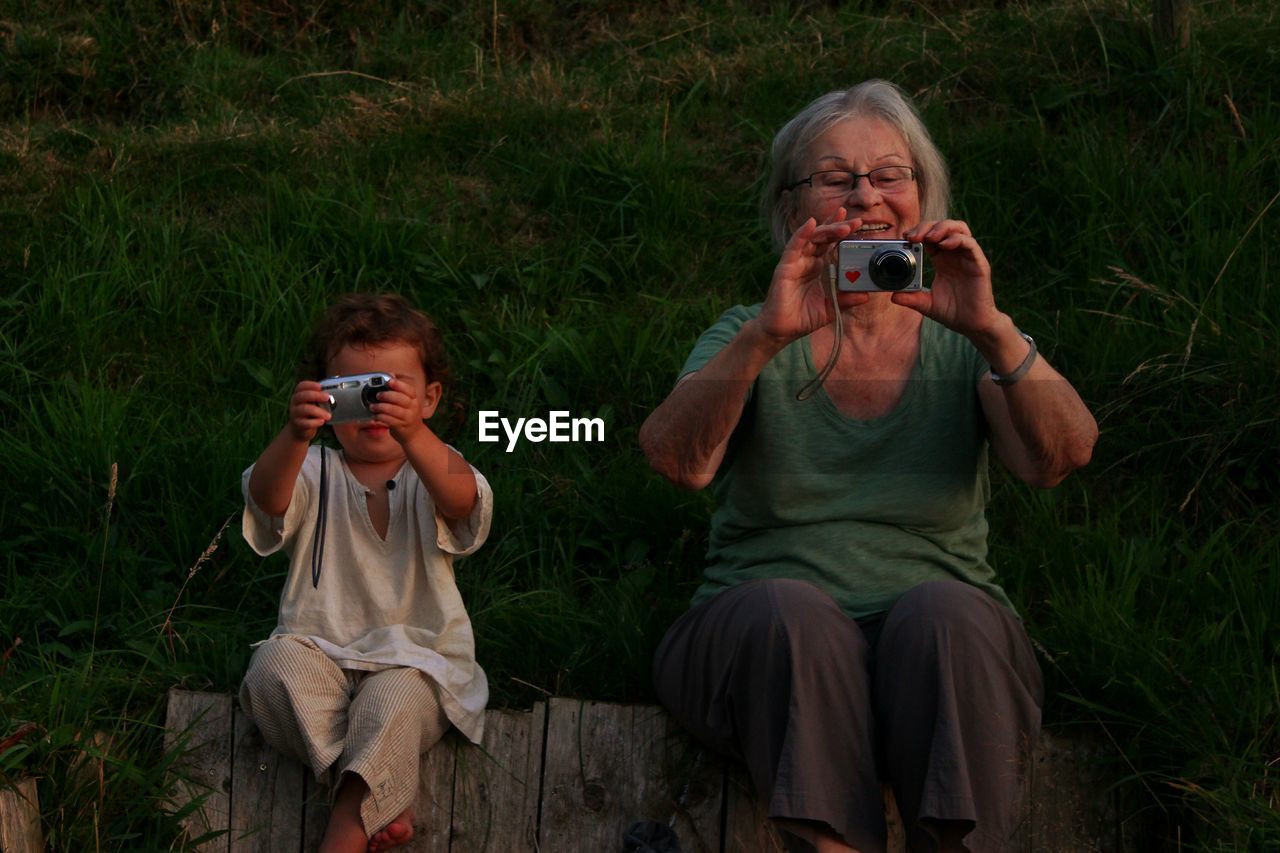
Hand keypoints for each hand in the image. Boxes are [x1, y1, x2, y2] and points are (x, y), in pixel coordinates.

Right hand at [287, 380, 330, 441]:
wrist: (300, 430)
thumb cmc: (311, 413)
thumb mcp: (313, 403)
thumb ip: (320, 398)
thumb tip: (335, 394)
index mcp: (299, 394)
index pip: (301, 386)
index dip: (310, 385)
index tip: (320, 386)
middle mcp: (295, 403)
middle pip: (302, 396)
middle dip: (316, 395)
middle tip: (327, 397)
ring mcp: (295, 414)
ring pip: (304, 409)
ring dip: (318, 411)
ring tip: (329, 415)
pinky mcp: (298, 424)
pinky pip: (305, 423)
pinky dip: (314, 422)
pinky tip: (322, 422)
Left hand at [369, 377, 427, 443]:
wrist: (414, 434)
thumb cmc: (406, 414)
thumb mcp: (406, 402)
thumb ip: (398, 391)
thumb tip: (390, 374)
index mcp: (414, 399)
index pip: (409, 390)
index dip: (399, 385)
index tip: (389, 381)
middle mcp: (413, 407)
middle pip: (400, 399)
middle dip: (387, 396)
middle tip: (378, 395)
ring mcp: (408, 417)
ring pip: (393, 410)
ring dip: (380, 407)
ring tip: (373, 407)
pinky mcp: (402, 426)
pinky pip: (390, 420)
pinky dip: (381, 417)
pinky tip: (376, 416)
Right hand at [757, 209, 869, 344]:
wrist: (782, 331)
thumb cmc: (803, 318)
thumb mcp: (830, 307)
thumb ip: (846, 299)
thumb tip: (865, 295)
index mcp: (818, 267)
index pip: (831, 244)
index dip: (843, 232)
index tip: (859, 224)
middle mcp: (807, 261)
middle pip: (824, 237)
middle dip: (839, 226)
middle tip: (857, 221)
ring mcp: (796, 262)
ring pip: (812, 238)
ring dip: (827, 229)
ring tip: (843, 226)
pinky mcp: (785, 267)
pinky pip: (794, 246)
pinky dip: (802, 234)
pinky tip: (811, 224)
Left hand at [894, 220, 1002, 337]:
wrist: (972, 325)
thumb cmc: (952, 312)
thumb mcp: (927, 304)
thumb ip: (912, 299)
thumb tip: (893, 296)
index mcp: (942, 260)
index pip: (931, 236)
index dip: (919, 232)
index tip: (904, 237)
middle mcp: (955, 255)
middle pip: (943, 227)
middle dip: (927, 227)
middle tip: (912, 236)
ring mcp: (968, 258)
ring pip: (959, 229)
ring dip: (942, 228)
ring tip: (928, 237)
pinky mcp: (979, 264)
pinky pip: (970, 244)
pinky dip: (957, 240)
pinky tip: (944, 245)